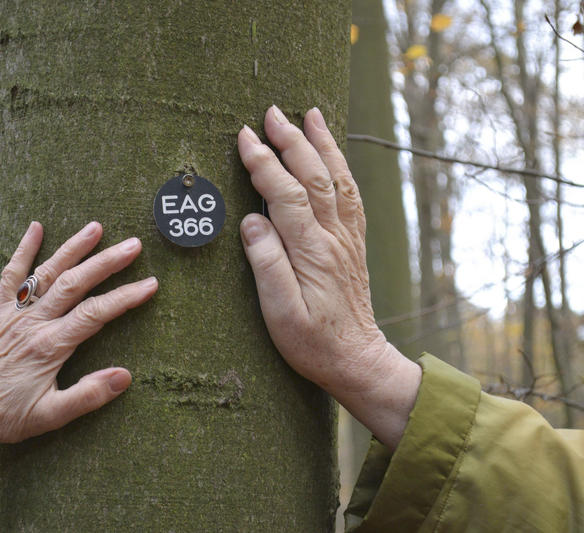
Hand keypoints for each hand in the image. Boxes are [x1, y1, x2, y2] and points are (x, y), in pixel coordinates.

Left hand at [0, 222, 156, 523]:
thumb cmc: (12, 417)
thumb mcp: (52, 415)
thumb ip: (88, 396)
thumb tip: (124, 375)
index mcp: (49, 346)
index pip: (95, 314)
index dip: (125, 297)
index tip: (150, 284)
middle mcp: (33, 323)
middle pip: (75, 283)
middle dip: (106, 262)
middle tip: (134, 245)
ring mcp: (15, 314)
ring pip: (47, 272)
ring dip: (72, 248)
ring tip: (96, 227)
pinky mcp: (0, 312)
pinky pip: (11, 276)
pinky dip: (22, 250)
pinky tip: (35, 227)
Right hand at [237, 106, 419, 447]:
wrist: (357, 359)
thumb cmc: (313, 341)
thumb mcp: (279, 313)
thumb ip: (266, 264)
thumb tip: (252, 221)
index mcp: (311, 252)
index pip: (285, 194)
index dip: (264, 163)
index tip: (244, 137)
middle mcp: (334, 238)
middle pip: (314, 176)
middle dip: (292, 140)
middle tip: (271, 113)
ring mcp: (347, 238)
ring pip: (337, 179)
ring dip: (322, 144)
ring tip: (309, 115)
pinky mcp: (352, 243)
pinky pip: (350, 195)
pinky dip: (340, 166)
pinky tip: (332, 154)